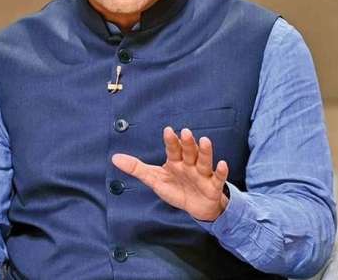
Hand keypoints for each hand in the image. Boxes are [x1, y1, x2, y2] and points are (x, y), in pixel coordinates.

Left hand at [112, 126, 229, 221]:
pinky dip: (221, 171)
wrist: (198, 207)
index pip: (173, 149)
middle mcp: (190, 164)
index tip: (168, 130)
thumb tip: (114, 158)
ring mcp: (203, 174)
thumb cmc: (177, 189)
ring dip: (205, 151)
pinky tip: (223, 164)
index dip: (171, 141)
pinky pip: (218, 178)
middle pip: (189, 152)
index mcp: (176, 162)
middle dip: (187, 143)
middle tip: (185, 132)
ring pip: (204, 161)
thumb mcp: (155, 180)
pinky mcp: (213, 186)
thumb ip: (136, 168)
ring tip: (205, 141)